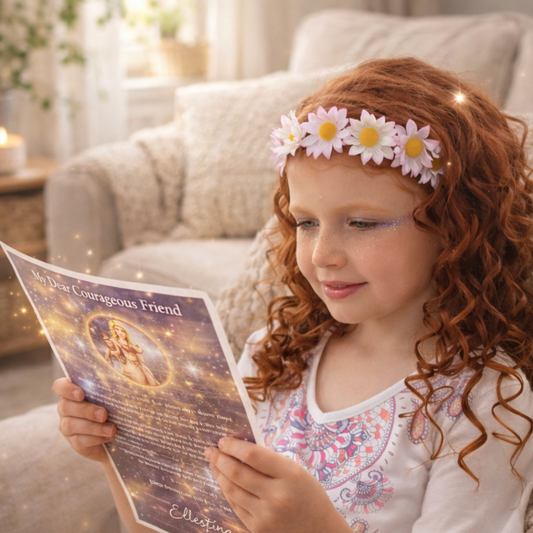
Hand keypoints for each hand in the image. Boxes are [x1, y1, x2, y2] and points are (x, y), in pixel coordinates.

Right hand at [52, 377, 115, 462]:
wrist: (123, 432)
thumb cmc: (119, 404)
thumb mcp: (120, 391)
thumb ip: (119, 381)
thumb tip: (128, 373)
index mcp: (74, 391)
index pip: (60, 386)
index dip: (66, 389)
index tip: (81, 394)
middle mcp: (66, 408)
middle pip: (65, 406)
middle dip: (86, 410)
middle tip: (104, 414)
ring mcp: (68, 426)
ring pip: (71, 425)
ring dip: (93, 427)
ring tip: (112, 429)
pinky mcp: (75, 442)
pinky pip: (79, 441)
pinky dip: (95, 439)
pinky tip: (109, 436)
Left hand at [204, 438, 351, 532]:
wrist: (320, 531)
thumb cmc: (308, 495)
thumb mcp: (295, 471)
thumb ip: (270, 461)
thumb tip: (239, 448)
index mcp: (289, 474)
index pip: (252, 455)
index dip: (233, 446)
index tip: (223, 440)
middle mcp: (276, 496)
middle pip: (237, 472)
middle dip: (219, 459)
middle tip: (210, 450)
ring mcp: (265, 515)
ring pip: (232, 490)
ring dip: (219, 474)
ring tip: (213, 463)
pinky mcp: (257, 529)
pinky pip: (235, 505)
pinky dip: (227, 491)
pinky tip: (223, 481)